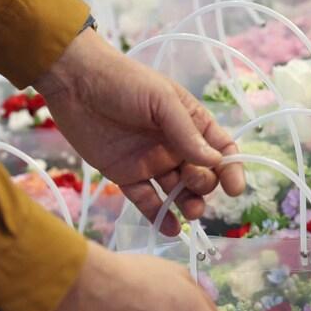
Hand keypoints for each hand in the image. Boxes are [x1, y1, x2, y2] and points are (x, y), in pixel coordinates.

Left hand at [34, 28, 244, 234]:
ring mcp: (151, 163)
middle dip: (204, 184)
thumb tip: (214, 161)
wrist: (75, 82)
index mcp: (189, 123)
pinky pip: (147, 201)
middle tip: (189, 178)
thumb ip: (187, 133)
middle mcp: (174, 146)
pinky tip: (171, 229)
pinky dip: (160, 216)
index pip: (220, 149)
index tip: (235, 188)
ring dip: (188, 205)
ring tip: (190, 212)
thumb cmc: (124, 81)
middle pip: (202, 175)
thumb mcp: (162, 100)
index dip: (232, 169)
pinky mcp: (125, 176)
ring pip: (178, 192)